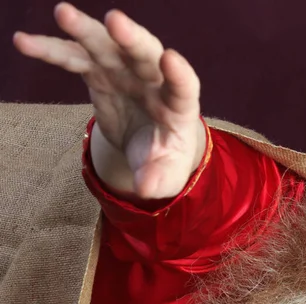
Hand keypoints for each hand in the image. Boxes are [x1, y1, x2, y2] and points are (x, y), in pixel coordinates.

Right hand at [13, 2, 204, 199]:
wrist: (148, 149)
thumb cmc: (163, 160)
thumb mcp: (165, 176)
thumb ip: (158, 178)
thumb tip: (146, 187)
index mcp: (178, 106)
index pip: (184, 86)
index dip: (179, 73)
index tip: (171, 60)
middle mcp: (154, 82)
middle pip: (146, 54)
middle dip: (131, 38)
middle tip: (115, 20)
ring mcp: (125, 73)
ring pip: (106, 46)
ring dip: (85, 29)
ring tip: (62, 13)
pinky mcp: (100, 74)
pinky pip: (76, 57)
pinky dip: (52, 50)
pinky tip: (25, 42)